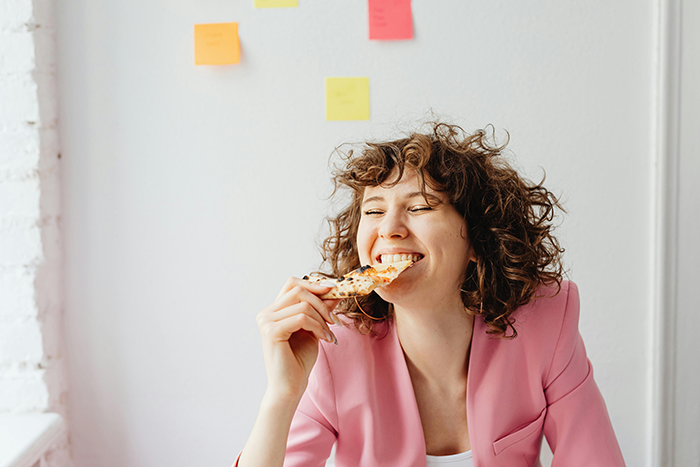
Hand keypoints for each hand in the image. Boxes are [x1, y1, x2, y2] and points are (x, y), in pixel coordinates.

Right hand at [256, 277, 340, 404]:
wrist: (290, 387)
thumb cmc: (299, 360)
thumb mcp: (314, 328)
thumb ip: (320, 309)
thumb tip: (335, 290)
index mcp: (273, 311)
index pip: (292, 284)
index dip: (313, 283)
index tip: (333, 289)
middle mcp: (266, 313)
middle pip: (298, 290)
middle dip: (322, 302)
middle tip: (334, 319)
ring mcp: (266, 321)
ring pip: (303, 305)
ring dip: (322, 319)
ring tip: (330, 334)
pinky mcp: (271, 331)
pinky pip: (302, 318)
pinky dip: (318, 327)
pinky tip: (324, 339)